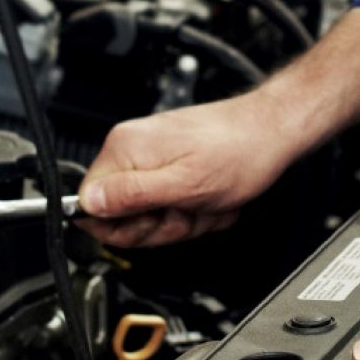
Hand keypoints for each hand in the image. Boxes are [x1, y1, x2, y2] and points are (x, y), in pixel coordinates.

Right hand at [78, 93, 302, 248]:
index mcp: (125, 149)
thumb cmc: (238, 153)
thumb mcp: (184, 185)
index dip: (122, 226)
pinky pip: (168, 204)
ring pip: (149, 214)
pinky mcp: (169, 164)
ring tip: (203, 202)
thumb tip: (89, 204)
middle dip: (160, 224)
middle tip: (186, 210)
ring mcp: (151, 156)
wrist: (270, 134)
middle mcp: (132, 149)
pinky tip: (209, 199)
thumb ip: (132, 195)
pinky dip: (192, 210)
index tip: (153, 221)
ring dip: (182, 219)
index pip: (91, 204)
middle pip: (121, 215)